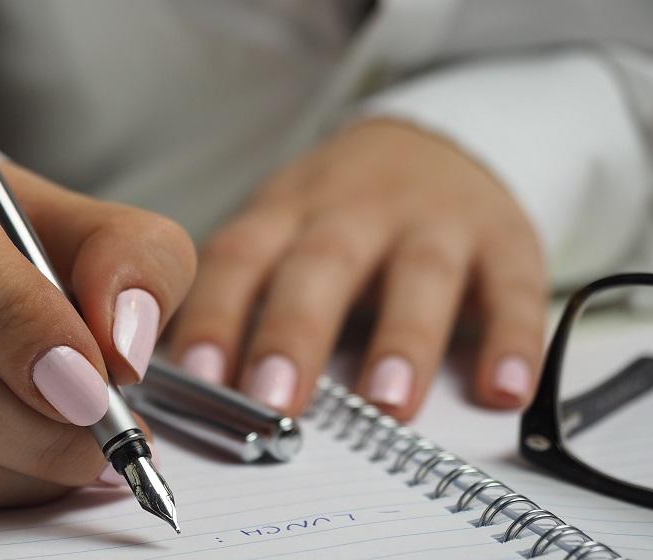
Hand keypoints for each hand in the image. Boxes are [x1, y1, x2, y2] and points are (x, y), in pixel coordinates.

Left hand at [171, 118, 546, 419]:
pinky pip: (513, 288)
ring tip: (388, 404)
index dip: (215, 314)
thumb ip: (244, 296)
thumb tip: (194, 387)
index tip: (199, 376)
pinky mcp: (504, 239)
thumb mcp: (281, 230)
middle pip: (321, 265)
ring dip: (404, 338)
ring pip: (419, 274)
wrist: (433, 141)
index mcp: (287, 213)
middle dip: (295, 332)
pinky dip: (513, 339)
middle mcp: (356, 211)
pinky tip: (504, 389)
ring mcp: (433, 222)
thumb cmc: (338, 213)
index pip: (239, 258)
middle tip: (275, 399)